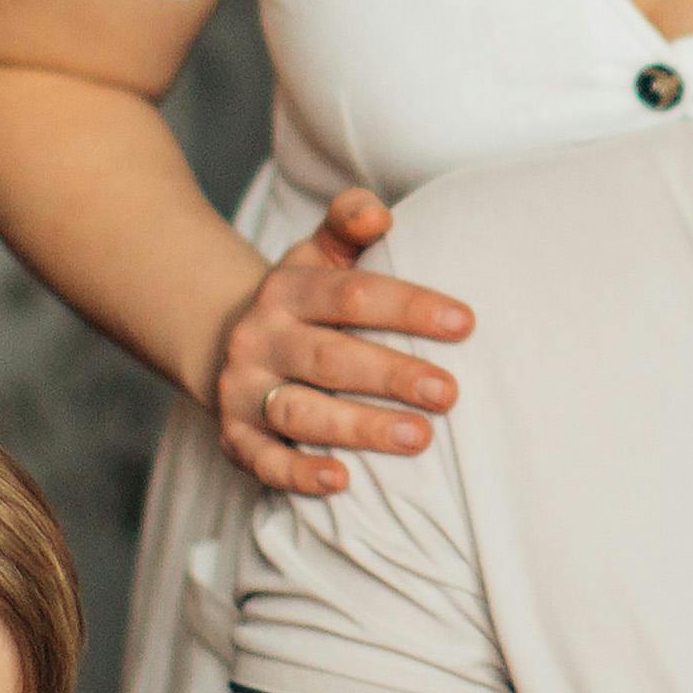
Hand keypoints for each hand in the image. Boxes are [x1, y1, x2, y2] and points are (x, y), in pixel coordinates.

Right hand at [211, 192, 474, 493]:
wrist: (227, 344)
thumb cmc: (303, 302)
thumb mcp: (319, 255)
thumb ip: (347, 224)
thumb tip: (377, 211)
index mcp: (287, 290)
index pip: (351, 294)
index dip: (408, 306)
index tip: (464, 323)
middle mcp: (260, 339)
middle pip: (329, 358)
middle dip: (391, 375)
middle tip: (449, 393)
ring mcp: (244, 390)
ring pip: (299, 411)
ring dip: (358, 428)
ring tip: (417, 438)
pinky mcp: (236, 437)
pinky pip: (264, 460)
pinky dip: (298, 473)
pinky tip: (341, 481)